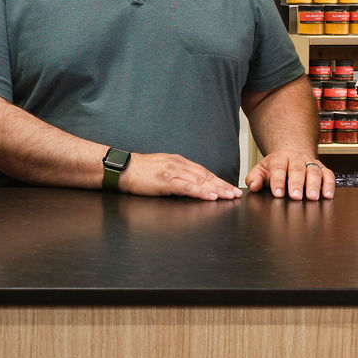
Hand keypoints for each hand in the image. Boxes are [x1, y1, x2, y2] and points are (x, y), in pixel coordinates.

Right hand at [120, 152, 243, 200]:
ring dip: (217, 190)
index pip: (203, 171)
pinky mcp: (166, 181)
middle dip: (222, 185)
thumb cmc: (138, 172)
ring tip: (229, 196)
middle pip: (205, 176)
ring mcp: (172, 172)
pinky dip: (202, 192)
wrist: (121, 169)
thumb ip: (175, 174)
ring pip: (200, 181)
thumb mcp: (161, 168)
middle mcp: (178, 164)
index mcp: (178, 162)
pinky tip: (211, 196)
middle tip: (236, 193)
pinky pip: (188, 187)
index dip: (218, 180)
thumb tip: (188, 182)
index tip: (229, 187)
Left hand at [246, 150, 335, 200]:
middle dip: (297, 183)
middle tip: (296, 196)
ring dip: (314, 185)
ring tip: (312, 197)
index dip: (278, 181)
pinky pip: (328, 174)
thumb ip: (255, 177)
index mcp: (280, 158)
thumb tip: (254, 186)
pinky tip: (328, 195)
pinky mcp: (322, 169)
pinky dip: (329, 184)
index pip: (278, 168)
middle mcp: (296, 159)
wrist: (291, 152)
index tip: (278, 193)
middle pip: (297, 169)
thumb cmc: (276, 165)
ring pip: (314, 171)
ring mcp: (311, 163)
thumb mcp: (262, 169)